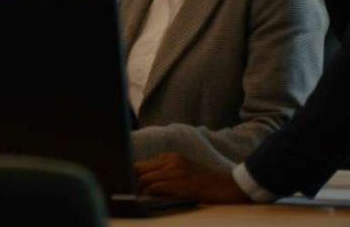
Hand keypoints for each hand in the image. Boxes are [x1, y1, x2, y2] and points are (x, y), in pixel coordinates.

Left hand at [136, 153, 250, 202]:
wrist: (229, 186)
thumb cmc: (206, 183)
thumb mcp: (184, 171)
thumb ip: (166, 174)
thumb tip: (145, 185)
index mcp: (171, 157)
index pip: (141, 164)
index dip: (132, 175)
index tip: (127, 185)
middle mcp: (171, 160)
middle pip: (139, 169)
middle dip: (132, 182)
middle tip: (129, 193)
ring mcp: (176, 171)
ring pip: (146, 178)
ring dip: (139, 189)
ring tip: (137, 198)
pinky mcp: (182, 183)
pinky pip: (157, 186)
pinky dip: (150, 193)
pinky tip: (149, 199)